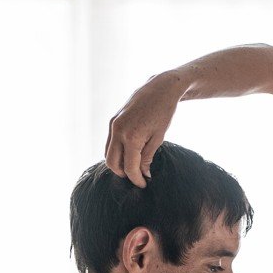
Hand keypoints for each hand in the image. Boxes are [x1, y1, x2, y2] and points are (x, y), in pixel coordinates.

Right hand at [105, 72, 182, 186]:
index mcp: (131, 137)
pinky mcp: (113, 120)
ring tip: (134, 167)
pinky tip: (129, 154)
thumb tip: (143, 173)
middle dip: (125, 174)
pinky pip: (110, 142)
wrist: (160, 88)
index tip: (144, 184)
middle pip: (113, 164)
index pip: (129, 168)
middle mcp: (118, 131)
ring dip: (119, 164)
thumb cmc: (163, 112)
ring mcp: (113, 125)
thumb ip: (147, 157)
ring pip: (108, 154)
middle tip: (138, 178)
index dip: (136, 179)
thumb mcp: (158, 138)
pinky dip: (117, 152)